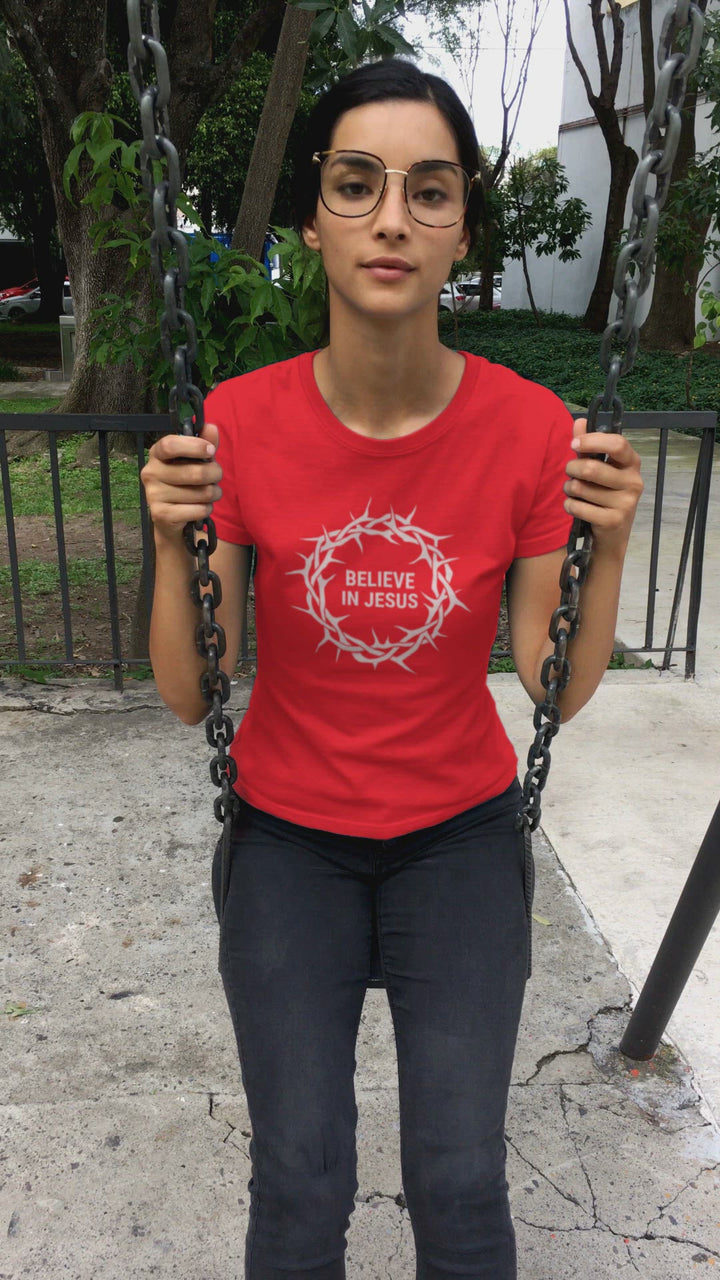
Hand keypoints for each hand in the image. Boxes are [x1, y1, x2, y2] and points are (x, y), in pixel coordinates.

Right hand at [140, 421, 221, 541]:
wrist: (169, 518)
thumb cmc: (184, 483)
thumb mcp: (194, 461)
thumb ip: (204, 444)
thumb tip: (211, 428)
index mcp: (157, 454)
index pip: (170, 444)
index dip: (194, 446)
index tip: (211, 451)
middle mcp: (151, 472)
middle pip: (195, 472)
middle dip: (215, 475)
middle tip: (217, 477)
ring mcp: (153, 494)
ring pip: (201, 493)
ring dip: (213, 494)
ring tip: (209, 494)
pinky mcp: (161, 514)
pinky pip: (198, 510)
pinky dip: (206, 509)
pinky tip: (200, 507)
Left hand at [563, 418, 642, 555]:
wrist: (612, 535)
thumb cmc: (604, 495)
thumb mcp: (599, 468)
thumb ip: (589, 445)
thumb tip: (579, 421)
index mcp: (631, 463)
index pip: (617, 443)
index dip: (592, 441)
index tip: (574, 444)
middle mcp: (634, 482)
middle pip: (592, 468)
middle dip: (572, 468)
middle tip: (569, 472)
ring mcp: (626, 503)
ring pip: (581, 488)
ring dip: (569, 488)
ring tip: (574, 491)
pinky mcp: (613, 521)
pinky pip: (578, 507)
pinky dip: (569, 505)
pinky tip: (575, 507)